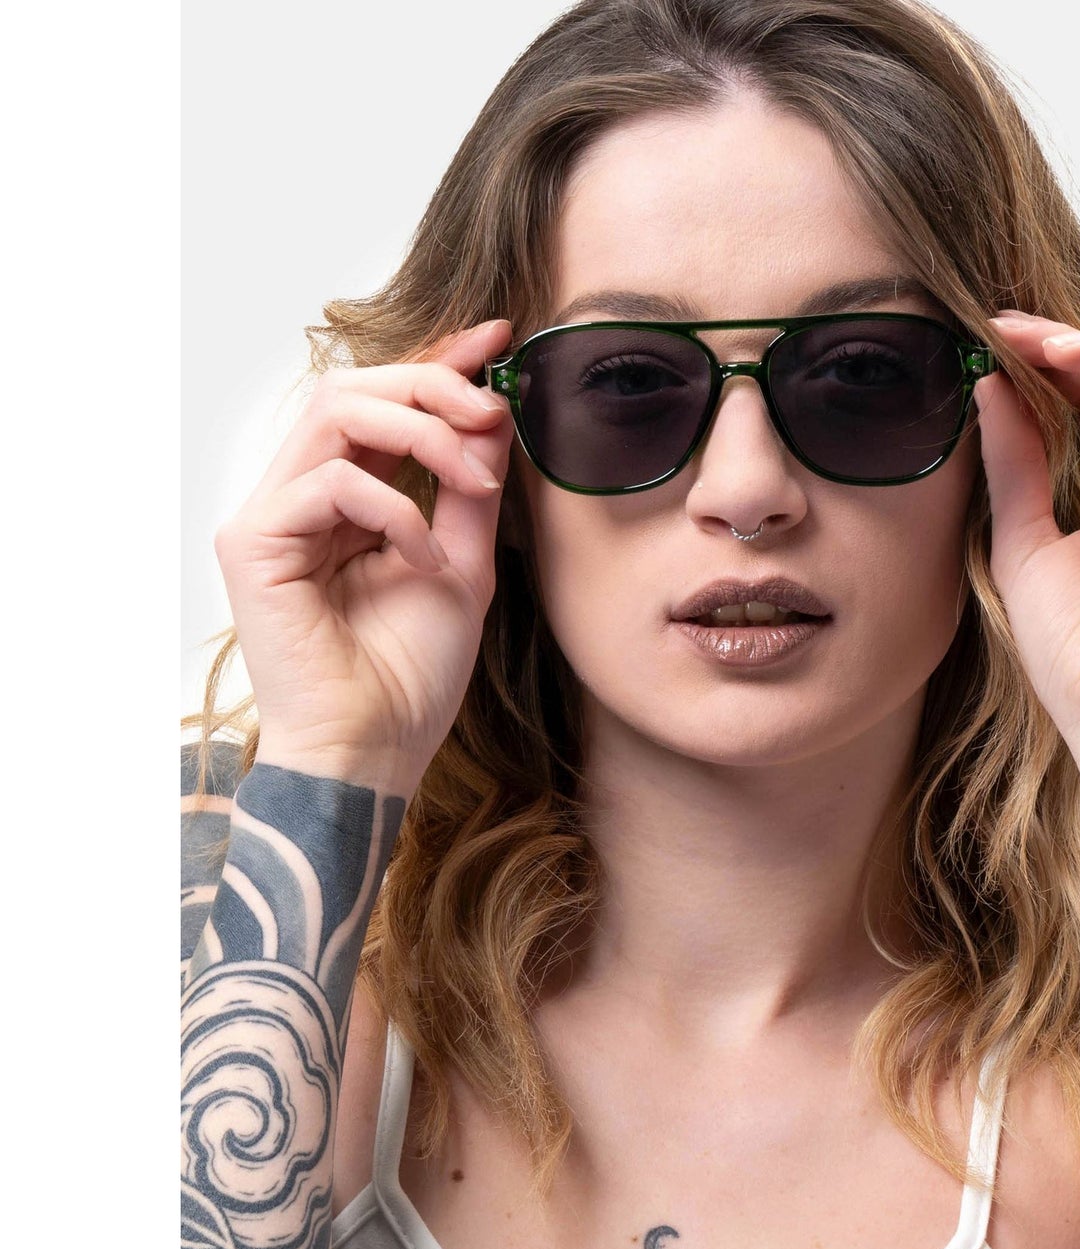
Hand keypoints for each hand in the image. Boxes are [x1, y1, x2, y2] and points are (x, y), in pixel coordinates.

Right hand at [213, 319, 514, 797]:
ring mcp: (272, 515)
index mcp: (347, 499)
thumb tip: (495, 414)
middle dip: (433, 384)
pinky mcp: (254, 542)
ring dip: (421, 433)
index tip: (499, 339)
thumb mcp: (464, 566)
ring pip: (336, 411)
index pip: (384, 404)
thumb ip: (470, 491)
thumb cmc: (412, 674)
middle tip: (493, 409)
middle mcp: (302, 496)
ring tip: (475, 483)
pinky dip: (394, 510)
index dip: (437, 362)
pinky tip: (425, 561)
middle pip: (354, 387)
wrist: (375, 750)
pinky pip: (330, 482)